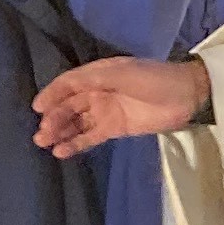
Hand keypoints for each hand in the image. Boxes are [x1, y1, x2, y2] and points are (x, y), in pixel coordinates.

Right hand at [31, 55, 210, 155]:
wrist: (186, 96)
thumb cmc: (153, 79)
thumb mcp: (122, 72)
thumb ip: (92, 79)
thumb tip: (63, 87)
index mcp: (98, 73)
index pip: (68, 84)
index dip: (52, 94)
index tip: (37, 108)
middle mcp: (98, 91)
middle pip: (69, 105)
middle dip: (53, 118)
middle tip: (41, 134)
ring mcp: (106, 111)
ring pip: (76, 122)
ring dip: (60, 131)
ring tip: (45, 143)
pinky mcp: (114, 129)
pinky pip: (90, 137)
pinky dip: (76, 144)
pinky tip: (62, 152)